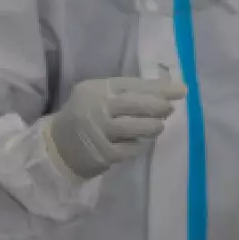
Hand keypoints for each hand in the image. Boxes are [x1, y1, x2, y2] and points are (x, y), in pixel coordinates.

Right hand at [44, 77, 185, 178]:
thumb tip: (167, 87)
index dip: (159, 88)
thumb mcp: (100, 95)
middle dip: (159, 106)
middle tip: (170, 108)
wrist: (57, 145)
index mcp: (97, 89)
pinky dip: (139, 144)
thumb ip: (128, 91)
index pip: (133, 85)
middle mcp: (96, 108)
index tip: (181, 90)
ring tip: (158, 125)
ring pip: (136, 127)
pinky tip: (141, 141)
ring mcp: (98, 132)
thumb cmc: (86, 114)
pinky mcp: (102, 154)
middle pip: (136, 104)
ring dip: (153, 126)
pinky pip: (130, 148)